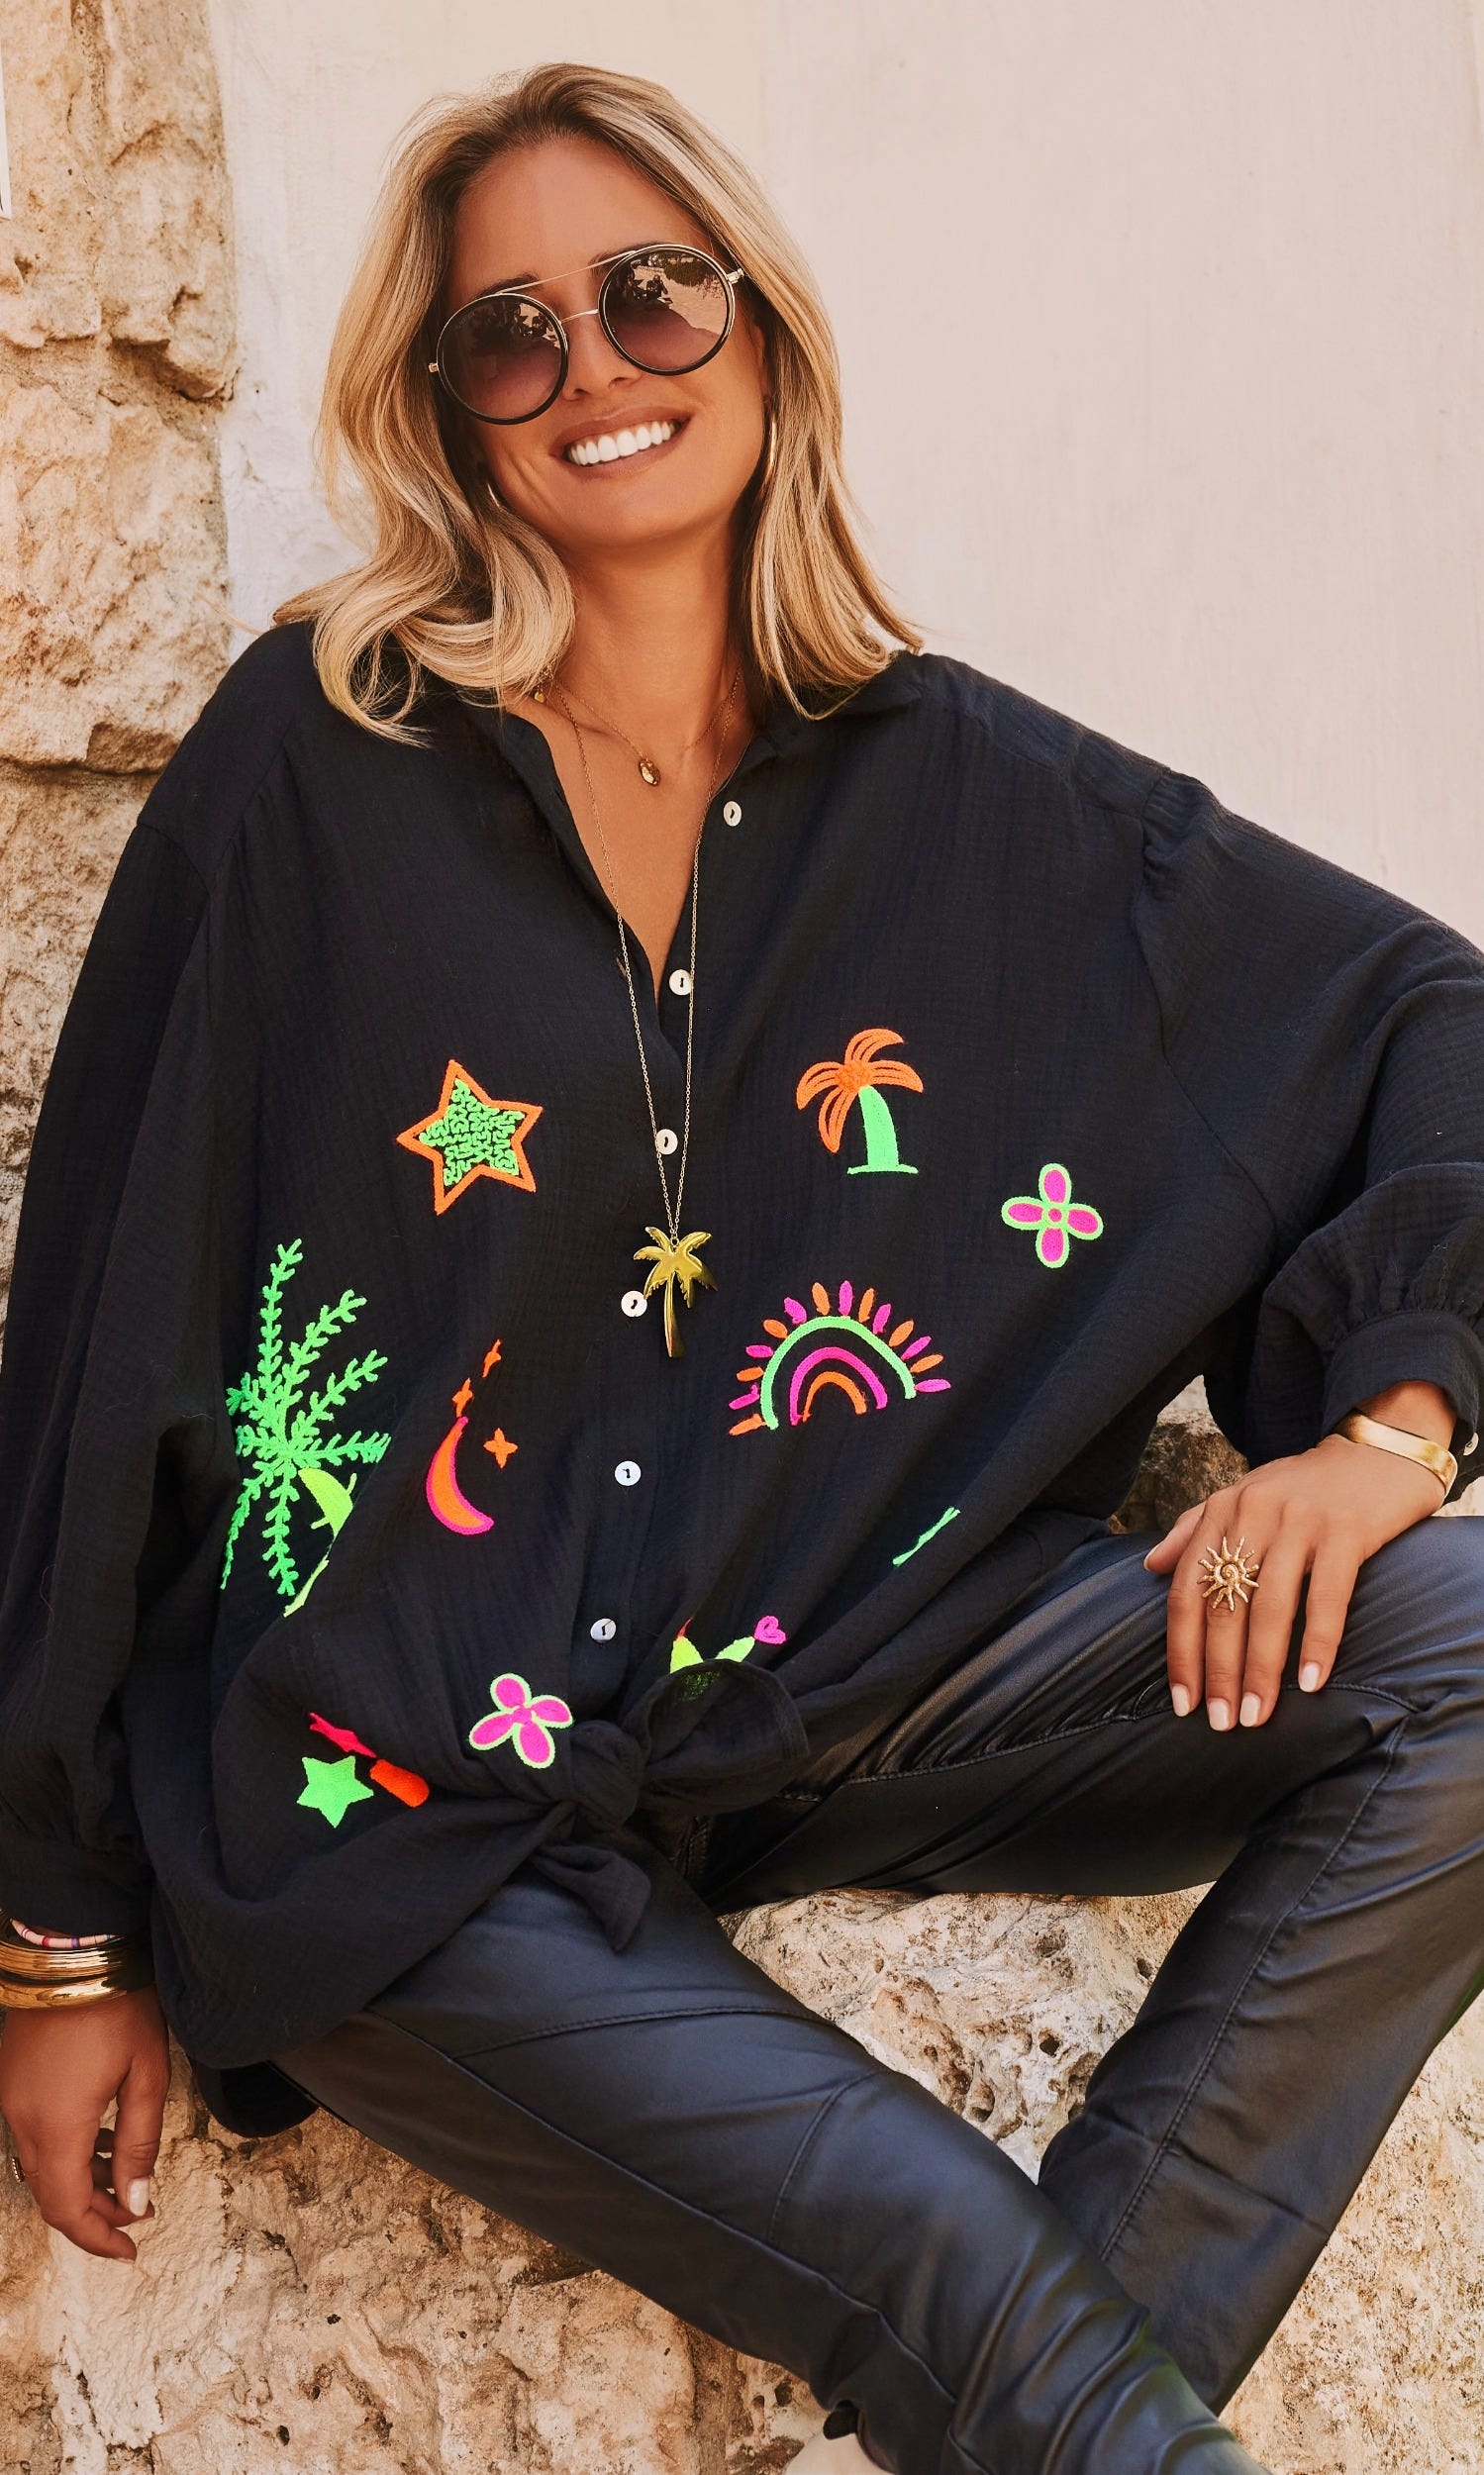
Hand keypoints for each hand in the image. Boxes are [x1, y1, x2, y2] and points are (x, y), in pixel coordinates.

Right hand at [0, 1988, 167, 2259]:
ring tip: (125, 2178)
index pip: (67, 2208)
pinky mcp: (11, 2078)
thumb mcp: (146, 2074)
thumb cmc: (117, 2005)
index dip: (96, 2236)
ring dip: (79, 2181)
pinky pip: (34, 2133)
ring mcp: (11, 2098)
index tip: (130, 2249)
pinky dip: (65, 2150)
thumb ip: (139, 2142)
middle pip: (51, 2192)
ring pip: (41, 2164)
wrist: (74, 1948)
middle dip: (93, 2211)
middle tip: (137, 2214)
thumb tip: (135, 2201)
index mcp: (56, 2125)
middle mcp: (22, 2118)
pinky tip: (99, 2141)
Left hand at [1142, 1429, 1445, 1729]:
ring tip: (1256, 1715)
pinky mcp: (1346, 1531)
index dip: (1181, 1650)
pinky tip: (1310, 1683)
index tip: (1181, 1701)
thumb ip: (1195, 1529)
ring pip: (1269, 1607)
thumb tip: (1150, 1566)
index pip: (1186, 1591)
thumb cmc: (1304, 1487)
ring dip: (1261, 1669)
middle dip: (1218, 1671)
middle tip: (1220, 1722)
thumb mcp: (1242, 1497)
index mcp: (1222, 1511)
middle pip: (1223, 1605)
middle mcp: (1252, 1514)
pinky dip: (1316, 1643)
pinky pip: (1326, 1597)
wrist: (1376, 1452)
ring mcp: (1300, 1521)